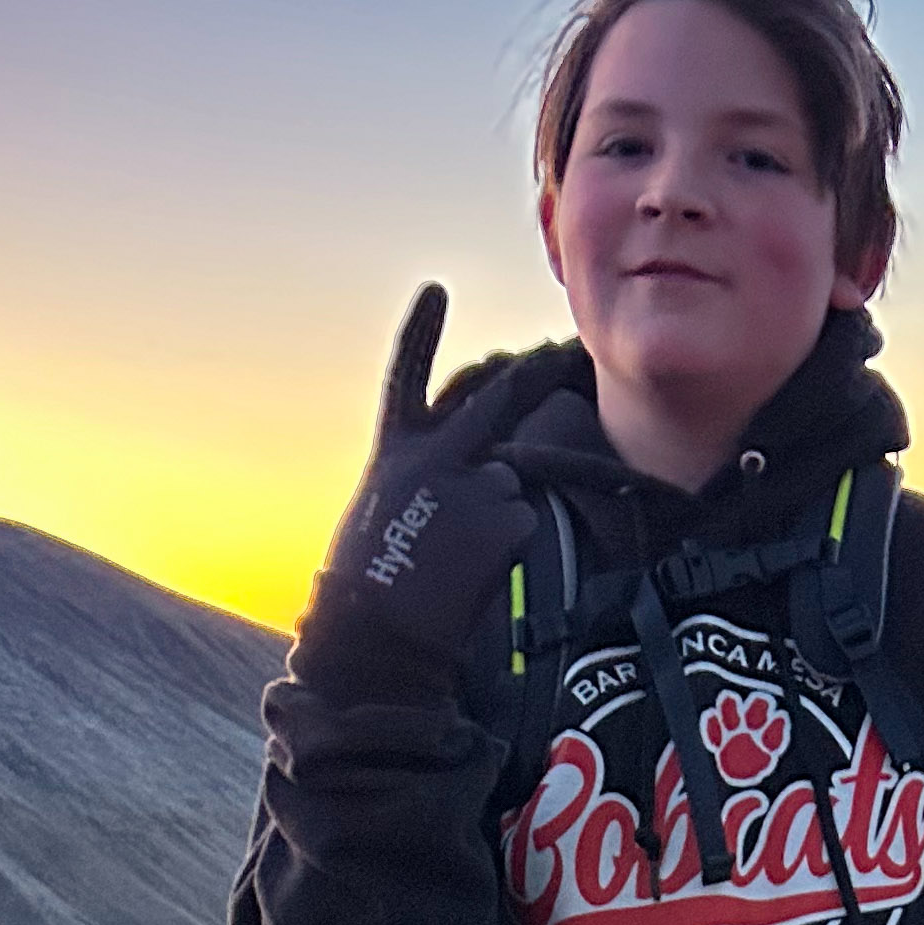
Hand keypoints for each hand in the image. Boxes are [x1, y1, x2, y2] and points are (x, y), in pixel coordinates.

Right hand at [292, 285, 538, 701]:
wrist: (377, 634)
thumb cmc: (370, 590)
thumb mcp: (383, 517)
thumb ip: (423, 485)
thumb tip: (479, 481)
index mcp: (395, 453)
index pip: (406, 375)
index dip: (422, 332)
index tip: (435, 291)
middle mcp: (436, 455)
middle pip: (495, 403)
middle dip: (529, 380)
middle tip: (553, 359)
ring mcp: (474, 480)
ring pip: (509, 484)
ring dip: (498, 513)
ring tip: (456, 559)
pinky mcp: (505, 515)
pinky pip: (522, 523)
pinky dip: (508, 545)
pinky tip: (475, 571)